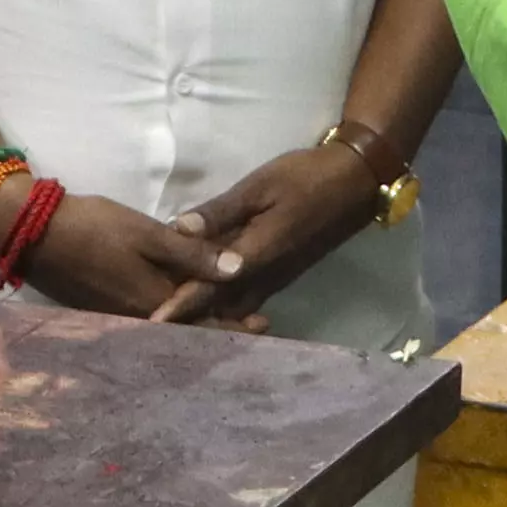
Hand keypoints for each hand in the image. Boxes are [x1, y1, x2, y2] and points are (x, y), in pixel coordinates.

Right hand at [13, 189, 243, 323]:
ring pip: (170, 327)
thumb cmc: (96, 228)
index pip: (205, 322)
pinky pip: (151, 320)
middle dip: (221, 327)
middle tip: (254, 324)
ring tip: (228, 315)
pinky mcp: (106, 311)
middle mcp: (141, 321)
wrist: (33, 233)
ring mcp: (121, 319)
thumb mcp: (148, 234)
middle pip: (190, 331)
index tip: (265, 325)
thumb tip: (239, 270)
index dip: (236, 325)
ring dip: (198, 324)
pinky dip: (173, 317)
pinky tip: (184, 307)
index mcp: (156, 304)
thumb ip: (193, 254)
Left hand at [153, 142, 384, 322]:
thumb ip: (220, 211)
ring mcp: (275, 279)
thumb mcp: (260, 186)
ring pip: (234, 308)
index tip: (152, 323)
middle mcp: (265, 277)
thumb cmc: (306, 178)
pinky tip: (204, 301)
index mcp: (257, 256)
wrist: (354, 183)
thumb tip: (179, 230)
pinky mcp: (281, 275)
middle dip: (188, 320)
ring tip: (172, 321)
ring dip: (206, 316)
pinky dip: (224, 305)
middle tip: (151, 328)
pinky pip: (246, 299)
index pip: (210, 288)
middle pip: (220, 308)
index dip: (180, 305)